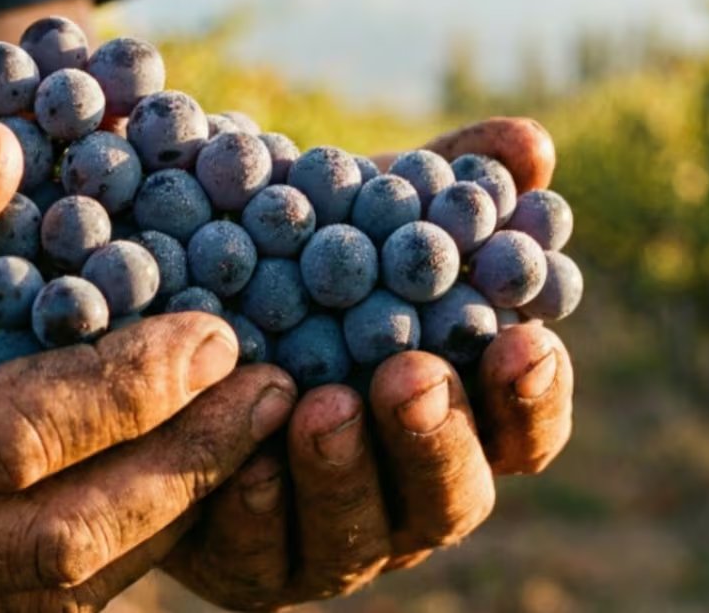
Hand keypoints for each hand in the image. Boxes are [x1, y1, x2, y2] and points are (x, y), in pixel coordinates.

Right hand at [0, 122, 296, 610]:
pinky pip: (14, 610)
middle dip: (182, 471)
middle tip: (267, 393)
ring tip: (240, 438)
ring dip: (160, 522)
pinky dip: (101, 555)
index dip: (128, 390)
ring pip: (45, 599)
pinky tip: (157, 485)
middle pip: (51, 548)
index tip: (211, 329)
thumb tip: (8, 158)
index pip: (6, 442)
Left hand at [161, 117, 574, 608]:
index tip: (524, 337)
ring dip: (343, 469)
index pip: (524, 431)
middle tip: (412, 374)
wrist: (174, 326)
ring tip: (321, 404)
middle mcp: (408, 497)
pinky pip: (256, 551)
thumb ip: (444, 187)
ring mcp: (331, 540)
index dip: (534, 394)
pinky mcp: (250, 564)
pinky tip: (237, 462)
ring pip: (357, 534)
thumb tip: (529, 143)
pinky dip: (250, 506)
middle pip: (452, 495)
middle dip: (435, 436)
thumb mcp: (361, 221)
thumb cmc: (298, 276)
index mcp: (457, 424)